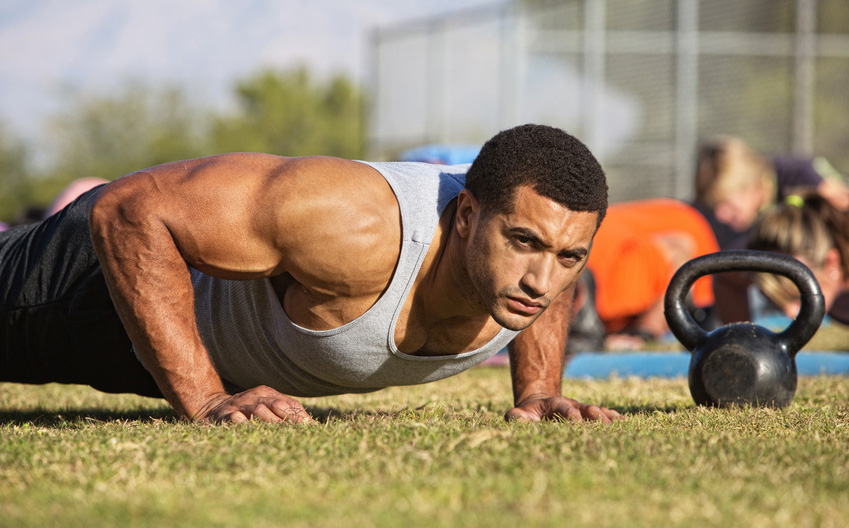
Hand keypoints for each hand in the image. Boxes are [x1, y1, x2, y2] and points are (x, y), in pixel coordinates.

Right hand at [192, 385, 312, 423]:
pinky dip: (246, 425)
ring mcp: (239, 405)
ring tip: (284, 434)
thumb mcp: (264, 407)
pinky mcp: (224, 416)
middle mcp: (254, 396)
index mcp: (267, 393)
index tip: (312, 429)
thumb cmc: (244, 411)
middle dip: (291, 420)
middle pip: (277, 405)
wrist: (209, 407)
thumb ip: (284, 413)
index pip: (289, 403)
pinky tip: (255, 432)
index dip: (301, 416)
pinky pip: (236, 419)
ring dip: (272, 422)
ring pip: (258, 410)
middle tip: (302, 434)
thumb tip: (312, 427)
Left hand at [505, 395, 622, 423]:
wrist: (540, 407)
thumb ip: (516, 417)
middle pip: (586, 408)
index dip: (570, 413)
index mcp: (555, 404)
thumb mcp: (519, 415)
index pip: (564, 407)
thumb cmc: (527, 415)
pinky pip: (605, 415)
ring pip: (598, 412)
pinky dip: (614, 418)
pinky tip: (625, 423)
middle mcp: (572, 405)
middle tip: (604, 425)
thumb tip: (514, 419)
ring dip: (608, 419)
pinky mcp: (590, 416)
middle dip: (595, 416)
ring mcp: (582, 410)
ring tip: (619, 426)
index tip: (577, 420)